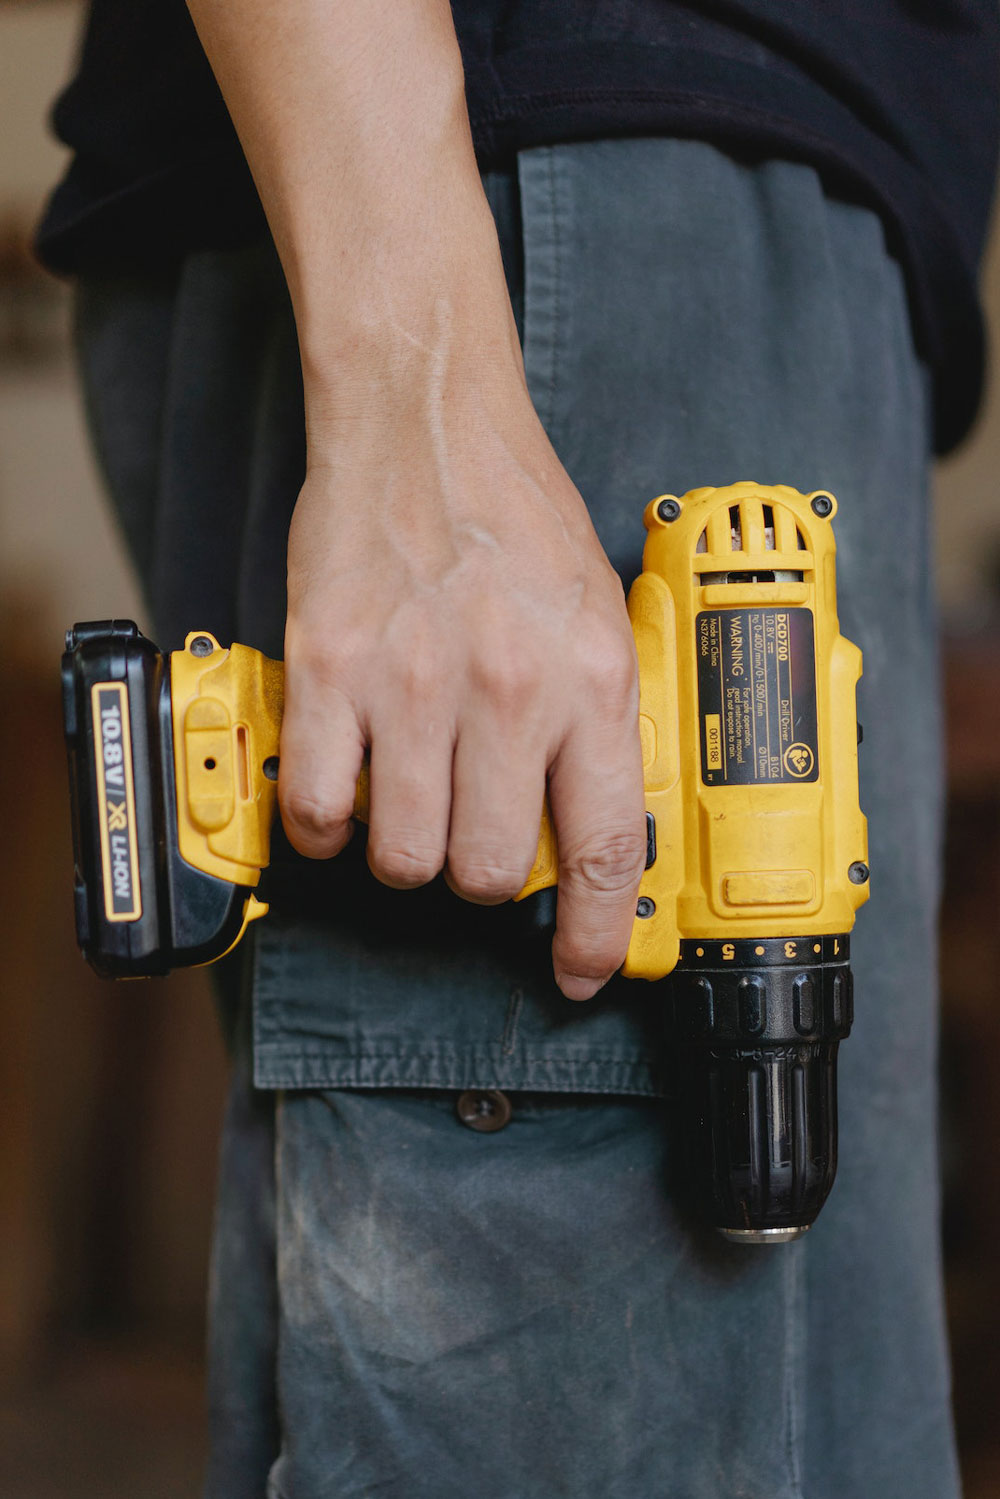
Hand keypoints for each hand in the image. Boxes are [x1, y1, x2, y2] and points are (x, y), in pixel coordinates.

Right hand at [279, 323, 646, 1000]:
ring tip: (410, 796)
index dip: (597, 935)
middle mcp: (507, 691)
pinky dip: (330, 822)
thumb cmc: (512, 515)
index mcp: (588, 682)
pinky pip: (323, 811)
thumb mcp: (597, 614)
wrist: (423, 425)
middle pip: (491, 872)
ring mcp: (413, 686)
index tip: (583, 971)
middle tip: (472, 831)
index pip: (605, 849)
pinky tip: (348, 783)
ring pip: (404, 857)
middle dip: (482, 875)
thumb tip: (590, 822)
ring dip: (406, 849)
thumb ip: (595, 720)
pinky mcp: (332, 673)